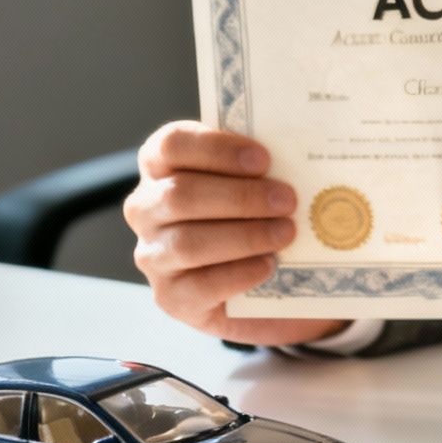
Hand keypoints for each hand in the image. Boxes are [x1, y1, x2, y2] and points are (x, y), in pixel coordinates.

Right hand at [123, 121, 348, 347]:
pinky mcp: (171, 297)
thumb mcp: (254, 184)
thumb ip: (261, 169)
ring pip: (188, 243)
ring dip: (245, 236)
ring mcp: (153, 256)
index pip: (171, 145)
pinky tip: (269, 265)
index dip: (216, 149)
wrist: (264, 287)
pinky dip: (240, 273)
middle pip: (180, 195)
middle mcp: (146, 209)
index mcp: (160, 167)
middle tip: (287, 200)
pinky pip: (201, 285)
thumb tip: (295, 159)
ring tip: (286, 233)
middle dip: (240, 197)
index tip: (264, 159)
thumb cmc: (256, 218)